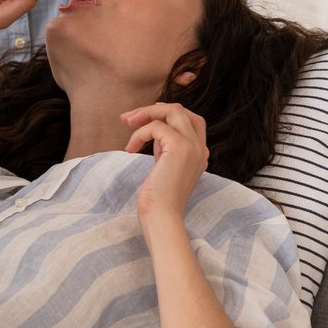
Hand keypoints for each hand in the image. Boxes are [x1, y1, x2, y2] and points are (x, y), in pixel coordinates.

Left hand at [123, 102, 209, 222]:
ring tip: (126, 123)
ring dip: (145, 113)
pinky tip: (130, 149)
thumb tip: (154, 128)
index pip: (190, 119)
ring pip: (172, 111)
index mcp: (200, 153)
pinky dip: (139, 133)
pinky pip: (156, 126)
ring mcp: (193, 146)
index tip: (144, 117)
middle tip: (128, 118)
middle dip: (153, 109)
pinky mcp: (180, 148)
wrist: (162, 218)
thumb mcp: (165, 167)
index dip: (168, 113)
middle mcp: (201, 147)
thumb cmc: (159, 198)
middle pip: (181, 110)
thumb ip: (166, 149)